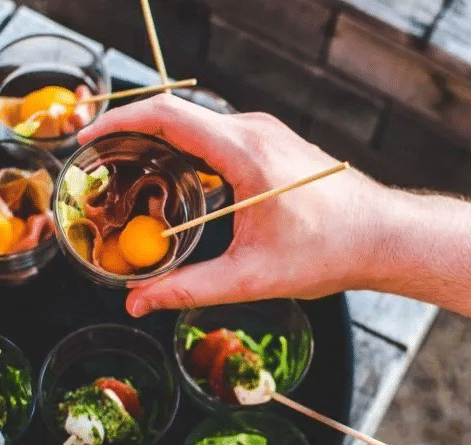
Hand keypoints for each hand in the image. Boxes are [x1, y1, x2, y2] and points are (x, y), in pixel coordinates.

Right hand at [78, 94, 387, 315]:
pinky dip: (185, 152)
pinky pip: (216, 136)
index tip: (87, 139)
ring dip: (158, 145)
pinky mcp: (272, 142)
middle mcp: (253, 129)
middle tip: (99, 169)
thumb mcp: (252, 277)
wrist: (383, 235)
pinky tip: (175, 184)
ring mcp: (265, 132)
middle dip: (130, 137)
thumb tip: (137, 303)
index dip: (119, 122)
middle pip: (175, 116)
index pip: (167, 116)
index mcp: (244, 150)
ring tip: (128, 178)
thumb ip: (189, 289)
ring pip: (196, 126)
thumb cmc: (329, 251)